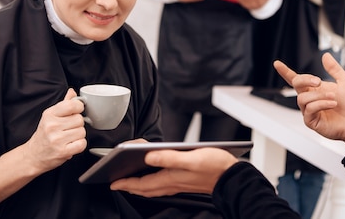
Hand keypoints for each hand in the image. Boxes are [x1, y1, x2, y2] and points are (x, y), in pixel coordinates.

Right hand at [23, 89, 86, 173]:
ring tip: (68, 137)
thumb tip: (72, 92)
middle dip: (77, 124)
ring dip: (78, 135)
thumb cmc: (44, 135)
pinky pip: (82, 144)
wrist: (34, 155)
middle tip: (68, 128)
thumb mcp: (50, 116)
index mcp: (50, 114)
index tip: (76, 111)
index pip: (72, 105)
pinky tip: (71, 144)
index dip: (78, 108)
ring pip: (82, 132)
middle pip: (79, 119)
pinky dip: (79, 145)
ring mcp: (57, 139)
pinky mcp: (63, 151)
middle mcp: (52, 126)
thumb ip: (63, 103)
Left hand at [110, 148, 237, 196]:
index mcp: (170, 177)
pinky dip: (152, 183)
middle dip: (129, 185)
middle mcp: (172, 183)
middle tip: (116, 182)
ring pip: (153, 187)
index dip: (126, 183)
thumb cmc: (215, 166)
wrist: (232, 177)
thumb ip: (169, 157)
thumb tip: (148, 156)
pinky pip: (162, 185)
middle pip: (145, 187)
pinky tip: (154, 178)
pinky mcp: (185, 181)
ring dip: (140, 185)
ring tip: (129, 180)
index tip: (112, 182)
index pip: (142, 183)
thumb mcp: (191, 158)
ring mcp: (178, 183)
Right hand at [273, 53, 344, 150]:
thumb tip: (325, 56)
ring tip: (333, 97)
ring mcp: (310, 111)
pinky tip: (332, 104)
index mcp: (315, 89)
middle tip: (318, 81)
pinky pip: (310, 109)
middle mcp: (310, 99)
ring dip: (318, 95)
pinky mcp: (312, 121)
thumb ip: (334, 69)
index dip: (285, 71)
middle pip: (296, 84)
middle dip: (305, 79)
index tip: (277, 64)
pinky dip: (321, 104)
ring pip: (303, 98)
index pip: (296, 79)